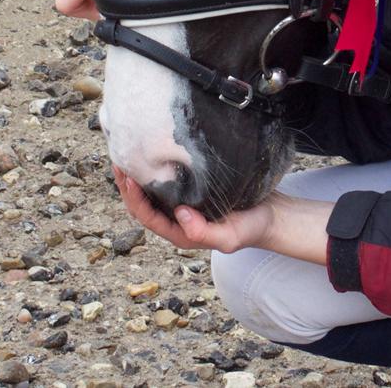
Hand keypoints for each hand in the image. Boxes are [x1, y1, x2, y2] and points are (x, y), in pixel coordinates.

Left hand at [114, 166, 275, 253]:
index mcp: (181, 233)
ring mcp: (186, 205)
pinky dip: (159, 169)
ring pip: (154, 191)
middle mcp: (178, 219)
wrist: (272, 216)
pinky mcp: (196, 190)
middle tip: (118, 160)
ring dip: (139, 176)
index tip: (127, 178)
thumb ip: (203, 232)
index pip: (148, 217)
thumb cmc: (251, 228)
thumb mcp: (229, 237)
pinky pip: (170, 181)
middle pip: (144, 203)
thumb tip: (179, 215)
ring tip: (129, 154)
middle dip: (128, 185)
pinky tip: (157, 153)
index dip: (135, 199)